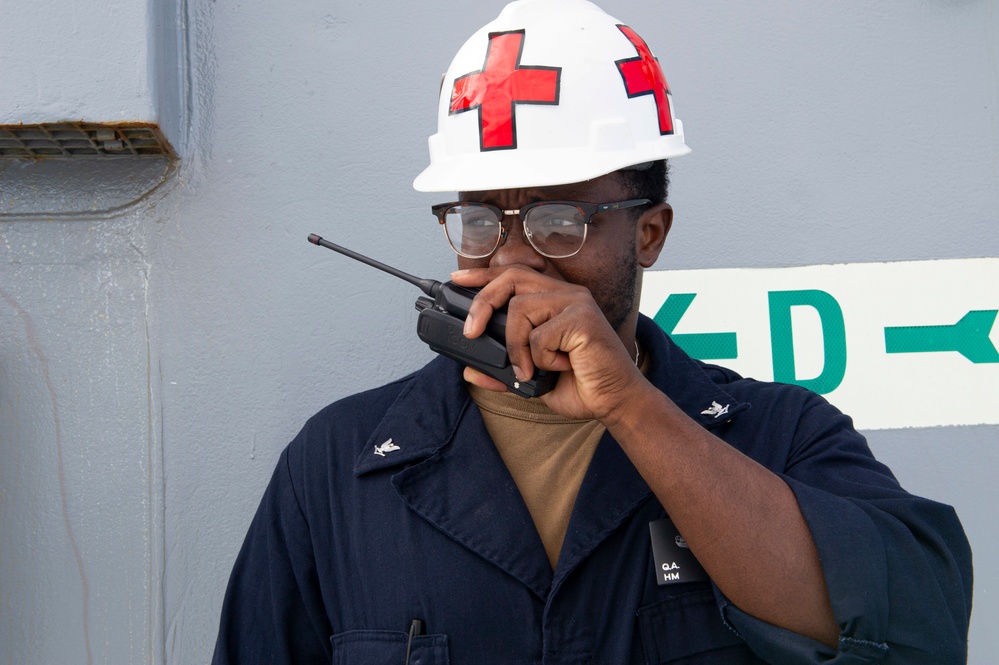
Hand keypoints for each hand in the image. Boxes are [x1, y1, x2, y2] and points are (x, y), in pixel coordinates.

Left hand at [450, 265, 646, 421]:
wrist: (614, 401)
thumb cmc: (582, 385)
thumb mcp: (532, 378)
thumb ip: (503, 370)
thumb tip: (470, 371)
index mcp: (555, 299)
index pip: (514, 275)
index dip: (484, 275)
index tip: (458, 280)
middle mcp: (566, 294)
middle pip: (512, 278)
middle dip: (483, 302)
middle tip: (471, 332)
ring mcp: (576, 303)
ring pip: (520, 310)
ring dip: (516, 346)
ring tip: (531, 369)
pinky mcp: (582, 319)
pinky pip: (539, 335)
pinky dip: (541, 359)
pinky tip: (561, 367)